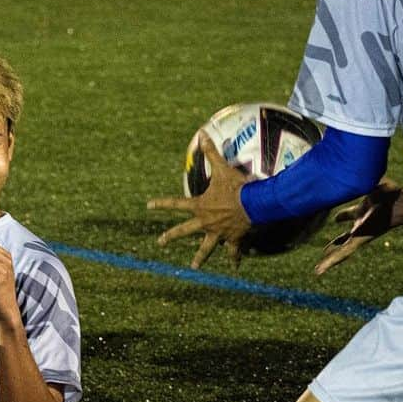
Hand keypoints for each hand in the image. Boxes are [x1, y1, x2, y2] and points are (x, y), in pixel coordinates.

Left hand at [147, 131, 251, 269]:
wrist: (254, 203)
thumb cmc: (236, 186)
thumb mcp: (221, 168)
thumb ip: (211, 152)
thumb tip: (202, 133)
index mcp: (199, 206)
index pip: (175, 204)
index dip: (161, 203)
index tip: (148, 205)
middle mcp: (205, 221)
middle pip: (184, 231)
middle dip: (171, 237)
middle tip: (159, 243)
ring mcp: (218, 232)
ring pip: (206, 248)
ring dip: (199, 257)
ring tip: (193, 265)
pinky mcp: (233, 239)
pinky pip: (234, 252)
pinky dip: (235, 259)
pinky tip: (234, 268)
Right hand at [314, 178, 402, 275]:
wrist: (399, 203)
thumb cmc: (391, 193)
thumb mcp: (371, 185)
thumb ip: (362, 180)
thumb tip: (353, 166)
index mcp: (362, 212)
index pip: (348, 215)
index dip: (341, 216)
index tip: (335, 219)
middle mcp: (360, 226)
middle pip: (343, 237)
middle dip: (334, 243)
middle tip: (325, 249)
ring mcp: (359, 235)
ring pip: (341, 250)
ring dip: (329, 260)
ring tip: (318, 271)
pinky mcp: (359, 242)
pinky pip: (343, 254)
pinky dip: (331, 262)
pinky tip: (320, 270)